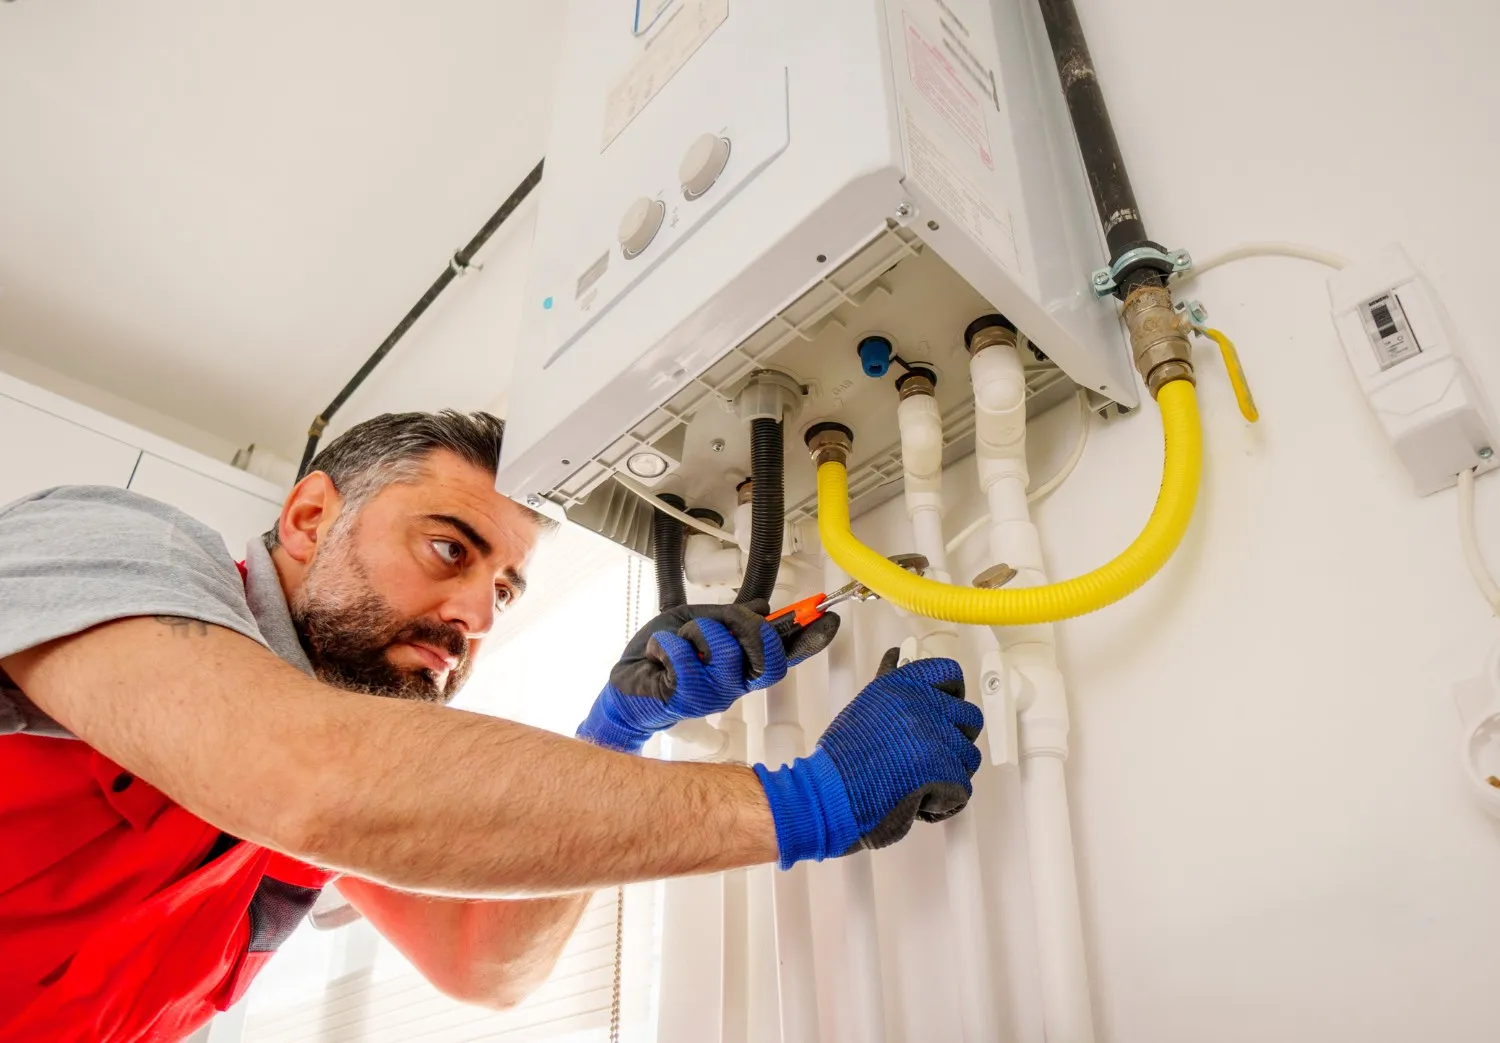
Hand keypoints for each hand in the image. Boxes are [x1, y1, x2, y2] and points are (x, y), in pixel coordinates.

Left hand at [576, 600, 839, 752]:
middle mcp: (736, 684)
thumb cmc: (661, 658)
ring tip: (678, 640)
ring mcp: (714, 696)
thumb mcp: (698, 622)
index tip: (827, 618)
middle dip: (746, 627)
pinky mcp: (687, 699)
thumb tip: (763, 607)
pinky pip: (686, 657)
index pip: (785, 655)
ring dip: (695, 632)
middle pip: (768, 657)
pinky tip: (659, 652)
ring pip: (724, 648)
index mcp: (743, 665)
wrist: (624, 686)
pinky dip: (668, 643)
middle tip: (724, 619)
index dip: (810, 638)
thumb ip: (729, 618)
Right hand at [752, 649, 982, 868]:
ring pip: (968, 756)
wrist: (832, 793)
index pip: (949, 674)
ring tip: (919, 780)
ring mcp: (937, 737)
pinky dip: (944, 801)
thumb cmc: (842, 758)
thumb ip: (890, 681)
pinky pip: (962, 788)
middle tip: (932, 754)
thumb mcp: (865, 705)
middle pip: (969, 718)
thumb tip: (897, 656)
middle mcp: (924, 704)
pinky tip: (918, 798)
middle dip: (956, 739)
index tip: (944, 708)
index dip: (951, 695)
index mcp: (904, 685)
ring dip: (950, 772)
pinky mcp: (945, 770)